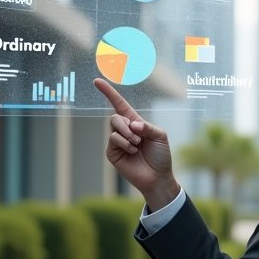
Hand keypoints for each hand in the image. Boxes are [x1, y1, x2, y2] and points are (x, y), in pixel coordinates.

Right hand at [93, 77, 179, 208]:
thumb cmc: (161, 156)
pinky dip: (125, 143)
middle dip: (127, 125)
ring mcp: (117, 141)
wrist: (158, 176)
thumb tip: (132, 124)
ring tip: (137, 146)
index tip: (97, 81)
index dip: (109, 93)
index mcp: (135, 123)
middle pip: (115, 116)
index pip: (119, 104)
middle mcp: (124, 130)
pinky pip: (113, 139)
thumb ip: (147, 126)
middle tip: (138, 138)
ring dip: (128, 135)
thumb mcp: (160, 136)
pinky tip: (133, 152)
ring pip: (114, 126)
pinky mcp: (112, 152)